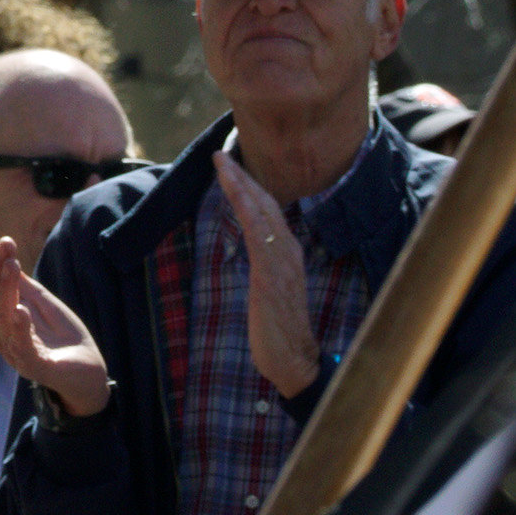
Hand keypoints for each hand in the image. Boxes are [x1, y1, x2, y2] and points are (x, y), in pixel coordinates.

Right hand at [0, 235, 111, 416]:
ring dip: (5, 288)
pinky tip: (21, 310)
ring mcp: (14, 349)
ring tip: (11, 264)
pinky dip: (19, 327)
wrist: (88, 371)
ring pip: (0, 316)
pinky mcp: (35, 365)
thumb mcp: (40, 300)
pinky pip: (22, 346)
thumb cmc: (61, 335)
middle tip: (4, 245)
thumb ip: (18, 280)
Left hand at [214, 149, 322, 396]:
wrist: (295, 361)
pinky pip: (260, 235)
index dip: (249, 187)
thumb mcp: (267, 287)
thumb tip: (250, 246)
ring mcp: (283, 262)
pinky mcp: (272, 276)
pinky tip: (238, 193)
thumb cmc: (277, 327)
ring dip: (243, 185)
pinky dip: (250, 210)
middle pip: (266, 204)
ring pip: (263, 213)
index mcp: (286, 253)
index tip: (229, 165)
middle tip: (220, 153)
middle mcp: (288, 251)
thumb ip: (262, 264)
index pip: (267, 211)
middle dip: (243, 177)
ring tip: (223, 162)